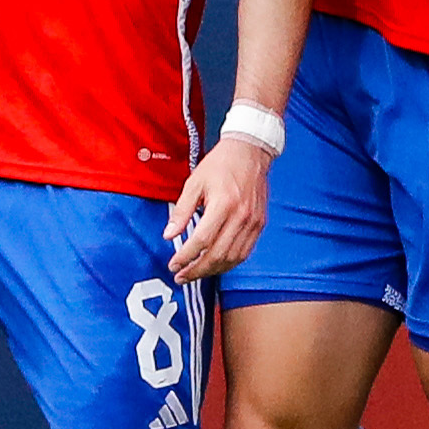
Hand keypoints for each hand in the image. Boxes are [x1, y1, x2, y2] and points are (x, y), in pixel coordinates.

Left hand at [165, 135, 274, 279]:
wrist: (250, 152)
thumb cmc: (220, 165)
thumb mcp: (194, 183)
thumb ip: (182, 211)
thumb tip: (169, 234)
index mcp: (223, 205)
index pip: (202, 241)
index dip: (186, 257)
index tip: (174, 265)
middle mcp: (241, 217)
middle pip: (218, 255)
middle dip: (197, 270)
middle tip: (181, 276)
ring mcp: (253, 223)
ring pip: (233, 258)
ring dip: (213, 270)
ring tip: (195, 274)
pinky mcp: (260, 224)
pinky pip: (245, 252)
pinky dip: (229, 263)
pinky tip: (216, 265)